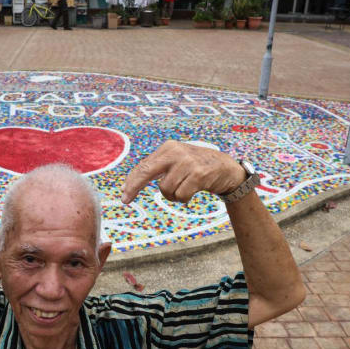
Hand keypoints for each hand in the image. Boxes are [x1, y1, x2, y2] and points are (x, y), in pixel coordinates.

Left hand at [121, 140, 246, 204]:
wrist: (226, 168)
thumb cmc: (196, 167)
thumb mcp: (177, 161)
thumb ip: (158, 168)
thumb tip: (131, 183)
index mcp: (168, 148)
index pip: (144, 165)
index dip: (131, 181)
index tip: (124, 195)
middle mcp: (176, 152)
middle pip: (146, 172)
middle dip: (134, 187)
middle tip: (125, 200)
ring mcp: (188, 162)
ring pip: (166, 189)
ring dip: (173, 196)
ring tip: (183, 189)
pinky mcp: (199, 174)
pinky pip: (181, 195)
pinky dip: (184, 199)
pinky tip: (192, 191)